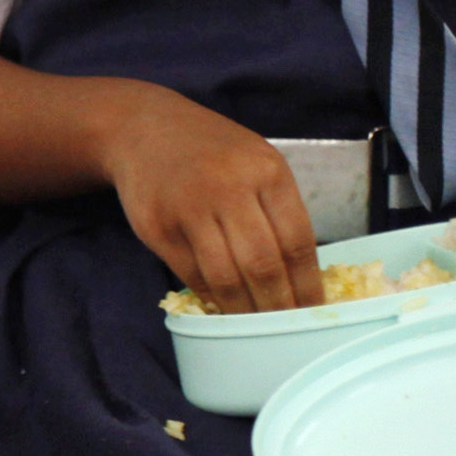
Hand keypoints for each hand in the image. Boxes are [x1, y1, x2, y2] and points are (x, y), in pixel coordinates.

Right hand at [99, 85, 321, 314]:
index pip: (297, 241)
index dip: (307, 283)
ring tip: (255, 323)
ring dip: (243, 308)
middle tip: (285, 326)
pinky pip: (191, 273)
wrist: (141, 129)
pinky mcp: (157, 227)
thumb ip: (276, 207)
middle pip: (263, 265)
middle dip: (278, 305)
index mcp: (266, 171)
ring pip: (226, 277)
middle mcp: (228, 188)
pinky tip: (221, 302)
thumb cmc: (210, 150)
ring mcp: (189, 209)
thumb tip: (299, 272)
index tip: (313, 308)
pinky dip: (210, 295)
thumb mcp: (255, 161)